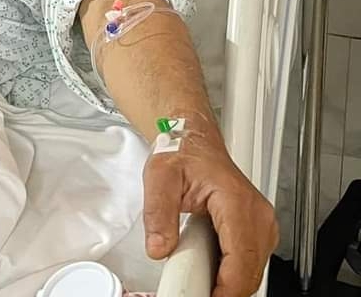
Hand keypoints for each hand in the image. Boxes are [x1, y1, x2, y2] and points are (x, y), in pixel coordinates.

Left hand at [142, 135, 277, 296]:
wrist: (194, 140)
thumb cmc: (182, 153)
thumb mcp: (159, 177)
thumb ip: (158, 214)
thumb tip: (159, 248)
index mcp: (237, 202)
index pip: (242, 261)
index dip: (225, 290)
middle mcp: (258, 215)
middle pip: (250, 274)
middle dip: (223, 290)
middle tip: (192, 288)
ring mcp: (262, 225)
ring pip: (252, 273)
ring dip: (227, 283)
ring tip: (196, 273)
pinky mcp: (258, 232)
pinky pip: (249, 265)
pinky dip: (230, 274)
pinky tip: (209, 267)